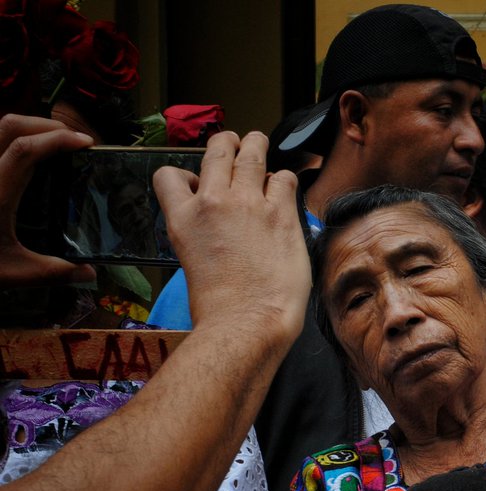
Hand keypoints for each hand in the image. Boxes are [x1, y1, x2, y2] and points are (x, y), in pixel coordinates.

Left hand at [0, 114, 96, 287]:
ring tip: (53, 144)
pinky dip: (12, 140)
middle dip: (46, 125)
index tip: (85, 143)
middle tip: (73, 140)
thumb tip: (89, 273)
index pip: (25, 149)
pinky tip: (28, 159)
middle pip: (11, 125)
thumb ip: (53, 272)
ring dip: (29, 129)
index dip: (57, 139)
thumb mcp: (12, 272)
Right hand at [153, 130, 308, 342]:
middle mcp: (212, 202)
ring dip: (256, 145)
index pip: (168, 175)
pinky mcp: (281, 213)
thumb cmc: (219, 306)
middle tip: (236, 143)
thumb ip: (196, 231)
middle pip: (217, 149)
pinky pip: (284, 178)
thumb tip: (212, 221)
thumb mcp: (189, 260)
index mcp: (182, 218)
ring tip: (259, 144)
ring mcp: (248, 204)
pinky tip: (284, 189)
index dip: (182, 173)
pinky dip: (284, 180)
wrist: (248, 320)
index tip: (195, 180)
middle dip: (227, 142)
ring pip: (252, 152)